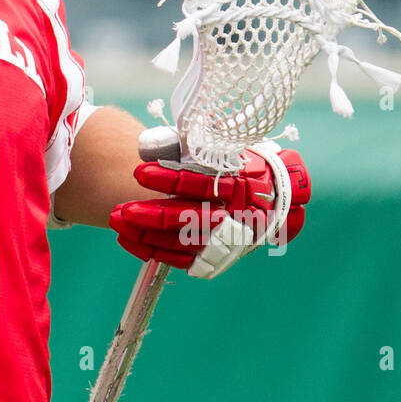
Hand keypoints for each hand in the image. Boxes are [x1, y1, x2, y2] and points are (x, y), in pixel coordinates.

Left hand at [109, 141, 309, 277]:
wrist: (283, 197)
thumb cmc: (245, 166)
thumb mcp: (227, 150)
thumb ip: (192, 146)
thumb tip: (150, 143)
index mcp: (239, 184)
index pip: (199, 183)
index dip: (168, 178)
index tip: (139, 171)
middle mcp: (234, 215)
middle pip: (188, 218)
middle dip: (152, 215)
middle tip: (121, 210)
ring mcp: (227, 238)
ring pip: (182, 241)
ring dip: (146, 235)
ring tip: (117, 222)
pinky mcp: (219, 254)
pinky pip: (183, 258)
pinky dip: (154, 251)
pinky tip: (128, 240)